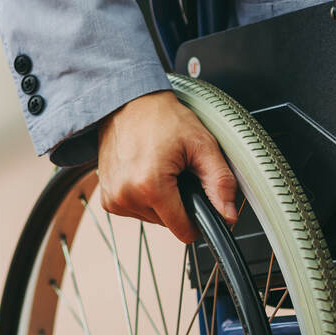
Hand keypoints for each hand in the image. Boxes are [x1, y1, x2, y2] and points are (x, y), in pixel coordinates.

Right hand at [95, 91, 237, 242]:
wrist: (128, 103)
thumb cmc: (162, 118)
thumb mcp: (202, 145)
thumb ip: (220, 183)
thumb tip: (229, 216)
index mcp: (150, 186)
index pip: (184, 231)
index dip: (197, 218)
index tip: (196, 194)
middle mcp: (126, 196)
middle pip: (168, 224)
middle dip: (176, 202)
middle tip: (175, 171)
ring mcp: (113, 198)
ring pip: (151, 218)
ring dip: (159, 200)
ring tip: (158, 169)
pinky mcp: (106, 197)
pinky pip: (134, 211)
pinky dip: (142, 197)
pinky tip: (143, 173)